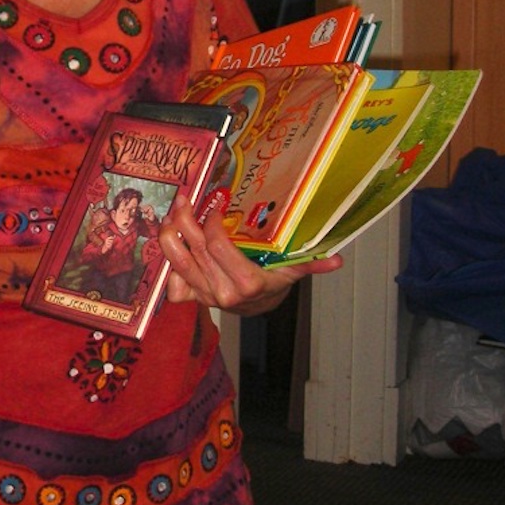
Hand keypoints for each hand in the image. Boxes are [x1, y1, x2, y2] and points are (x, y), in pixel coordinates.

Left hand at [157, 193, 342, 314]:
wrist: (260, 307)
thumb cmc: (273, 280)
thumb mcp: (292, 269)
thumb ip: (311, 263)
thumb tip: (337, 260)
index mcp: (246, 284)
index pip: (218, 245)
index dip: (211, 221)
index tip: (216, 205)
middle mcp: (222, 292)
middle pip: (193, 249)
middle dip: (185, 218)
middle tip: (185, 198)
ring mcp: (204, 296)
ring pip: (177, 263)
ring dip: (170, 235)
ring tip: (173, 213)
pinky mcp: (192, 298)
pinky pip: (172, 285)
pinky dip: (167, 265)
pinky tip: (171, 242)